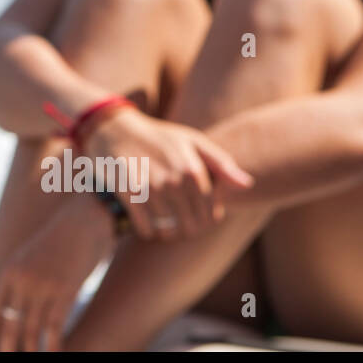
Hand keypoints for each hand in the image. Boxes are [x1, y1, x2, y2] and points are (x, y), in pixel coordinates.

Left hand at [0, 194, 114, 351]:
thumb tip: (12, 306)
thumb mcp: (30, 257)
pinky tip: (54, 354)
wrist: (84, 221)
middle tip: (7, 360)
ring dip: (30, 351)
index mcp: (10, 271)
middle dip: (6, 348)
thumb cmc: (58, 241)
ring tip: (31, 361)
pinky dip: (53, 346)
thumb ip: (18, 279)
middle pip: (9, 324)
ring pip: (31, 330)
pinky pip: (54, 326)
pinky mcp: (66, 290)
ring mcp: (44, 286)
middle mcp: (23, 280)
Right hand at [84, 107, 254, 240]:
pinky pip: (145, 228)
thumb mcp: (192, 141)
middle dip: (189, 231)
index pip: (211, 211)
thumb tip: (248, 185)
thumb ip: (221, 164)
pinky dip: (148, 232)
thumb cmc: (159, 137)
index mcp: (193, 168)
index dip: (208, 220)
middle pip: (190, 224)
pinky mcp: (128, 193)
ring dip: (168, 234)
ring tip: (167, 229)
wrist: (114, 128)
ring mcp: (150, 187)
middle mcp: (173, 179)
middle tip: (184, 228)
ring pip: (168, 230)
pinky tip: (148, 225)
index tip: (203, 219)